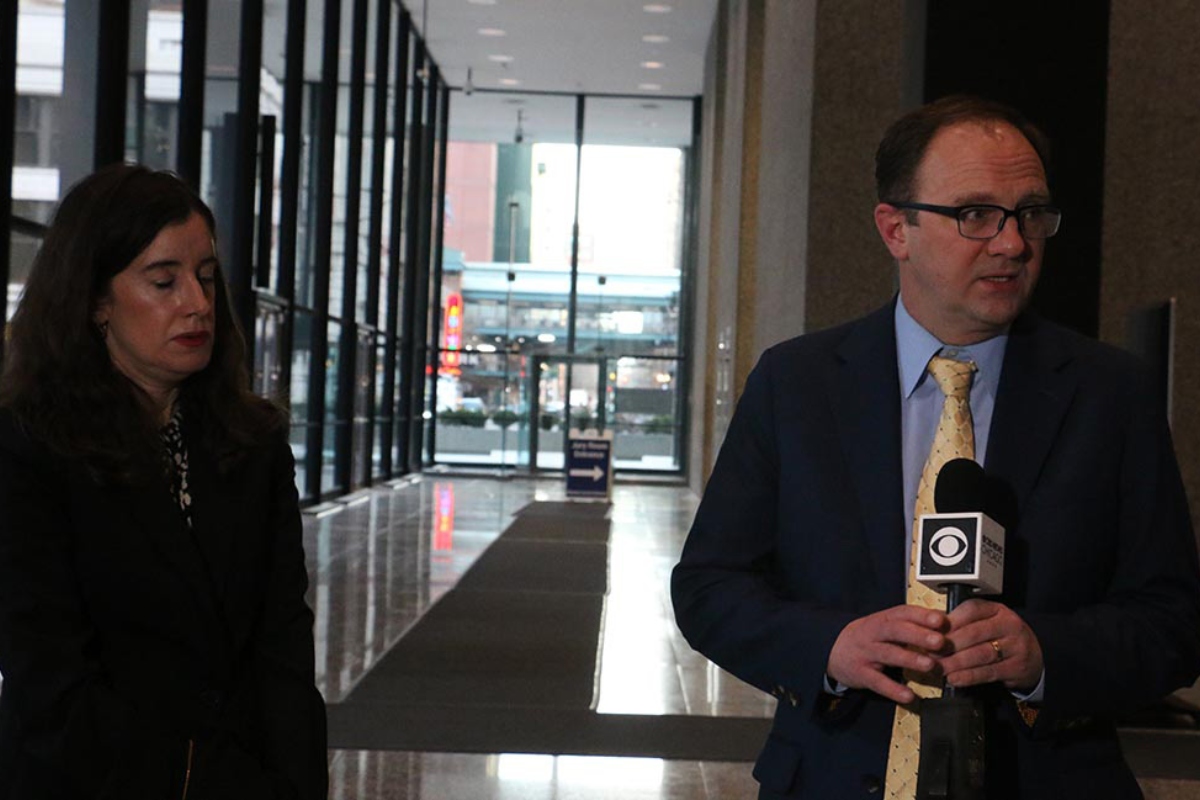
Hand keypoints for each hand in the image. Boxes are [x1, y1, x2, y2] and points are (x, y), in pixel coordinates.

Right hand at [827, 605, 947, 703]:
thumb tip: (943, 621)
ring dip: (909, 659)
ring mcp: (865, 653)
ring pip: (887, 654)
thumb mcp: (884, 625)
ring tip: (929, 665)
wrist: (830, 648)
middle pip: (895, 630)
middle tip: (939, 641)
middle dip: (918, 635)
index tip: (940, 620)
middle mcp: (873, 633)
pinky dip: (893, 690)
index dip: (921, 616)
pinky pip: (877, 682)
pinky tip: (908, 696)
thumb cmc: (868, 637)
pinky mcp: (860, 673)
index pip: (902, 613)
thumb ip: (911, 624)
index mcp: (882, 619)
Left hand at [938, 599, 1042, 691]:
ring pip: (980, 654)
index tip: (930, 632)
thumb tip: (929, 626)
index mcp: (997, 609)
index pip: (971, 610)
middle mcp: (1009, 624)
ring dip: (956, 663)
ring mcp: (1015, 646)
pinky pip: (989, 672)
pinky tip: (954, 679)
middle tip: (930, 654)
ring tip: (939, 668)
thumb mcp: (986, 623)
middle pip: (973, 633)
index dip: (949, 621)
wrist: (1036, 656)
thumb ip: (962, 623)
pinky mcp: (1017, 667)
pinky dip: (969, 677)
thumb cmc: (1001, 637)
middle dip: (948, 645)